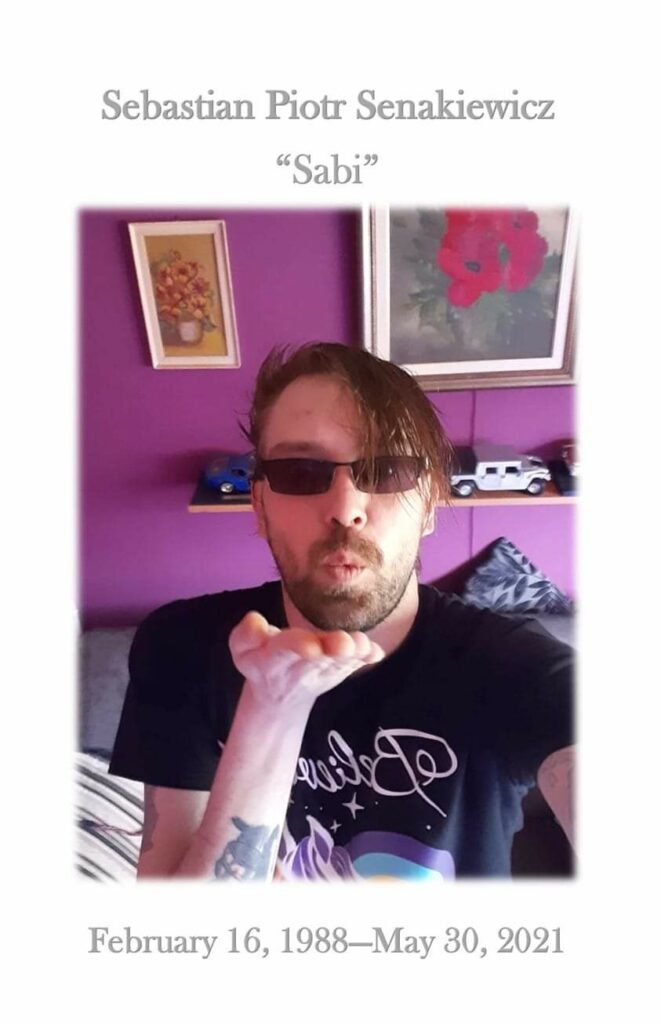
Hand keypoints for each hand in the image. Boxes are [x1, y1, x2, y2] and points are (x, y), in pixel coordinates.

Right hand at [229, 611, 383, 710]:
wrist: (280, 694)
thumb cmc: (261, 661)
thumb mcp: (242, 649)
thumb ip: (245, 635)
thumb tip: (255, 620)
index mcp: (274, 659)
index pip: (285, 651)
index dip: (298, 647)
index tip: (311, 646)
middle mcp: (302, 667)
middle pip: (318, 659)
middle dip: (332, 650)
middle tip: (346, 644)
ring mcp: (325, 672)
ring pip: (339, 663)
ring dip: (353, 655)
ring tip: (362, 646)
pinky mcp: (341, 671)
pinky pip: (354, 666)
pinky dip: (366, 659)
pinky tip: (375, 652)